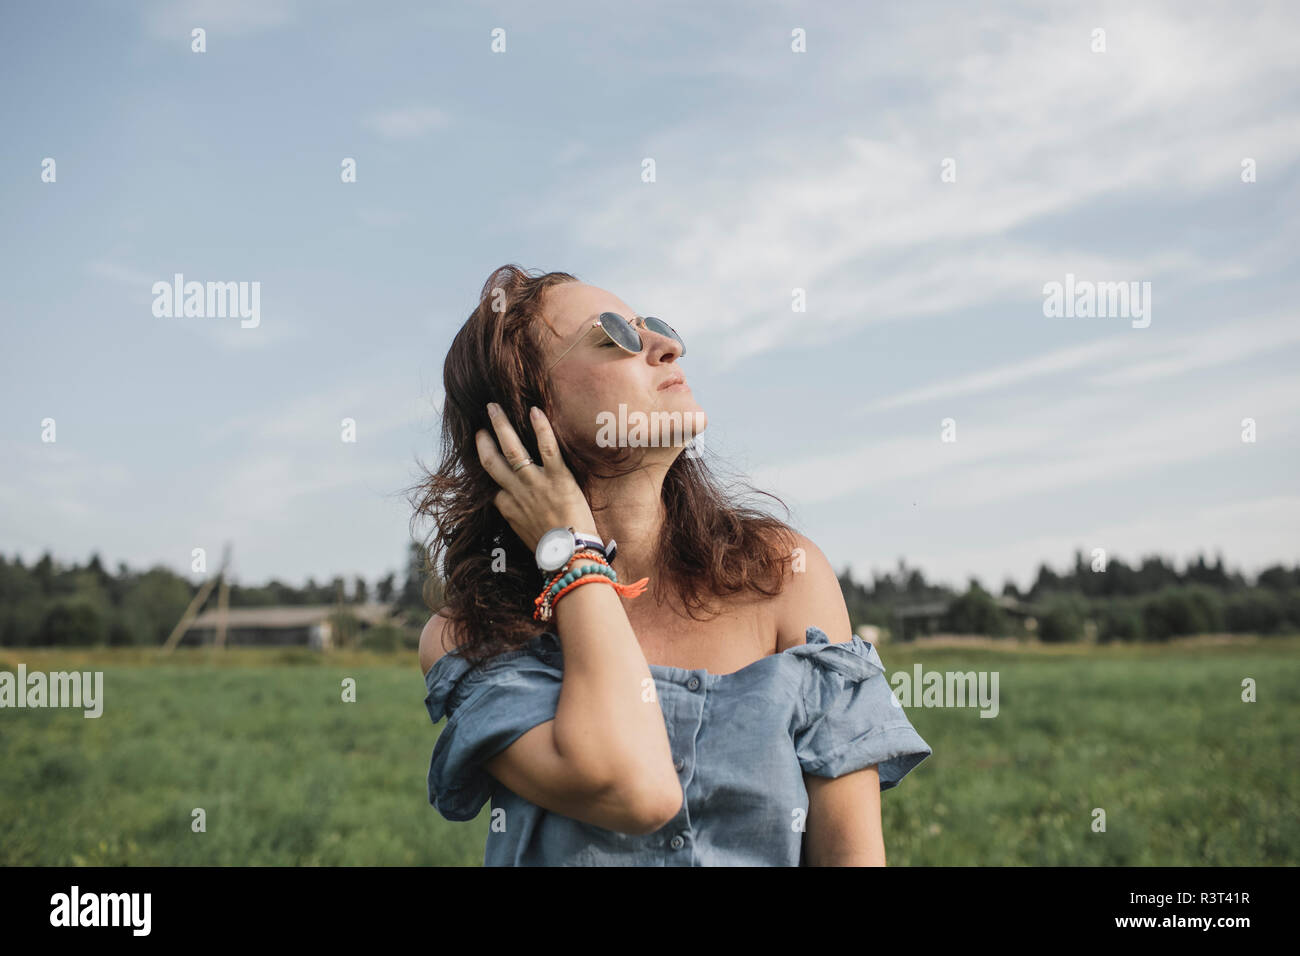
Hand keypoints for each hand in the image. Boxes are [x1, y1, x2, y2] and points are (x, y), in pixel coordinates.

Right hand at [476, 403, 598, 553]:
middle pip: (491, 460)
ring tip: (494, 407)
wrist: (570, 558)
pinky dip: (540, 428)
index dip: (488, 468)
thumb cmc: (553, 551)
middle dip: (484, 439)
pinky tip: (534, 411)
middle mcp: (516, 492)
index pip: (493, 485)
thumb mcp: (525, 537)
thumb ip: (519, 519)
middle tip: (480, 422)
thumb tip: (515, 512)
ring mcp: (535, 483)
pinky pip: (546, 448)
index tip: (485, 452)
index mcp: (508, 509)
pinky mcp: (558, 478)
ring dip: (501, 425)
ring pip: (512, 448)